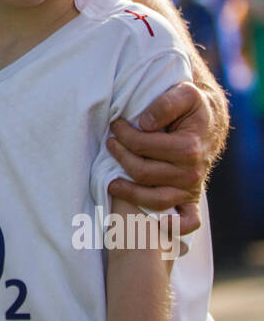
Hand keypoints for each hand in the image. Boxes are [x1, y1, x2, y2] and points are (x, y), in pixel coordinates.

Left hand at [106, 80, 209, 235]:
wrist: (209, 122)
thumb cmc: (192, 108)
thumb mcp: (183, 94)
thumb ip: (165, 104)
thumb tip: (144, 124)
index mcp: (189, 148)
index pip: (143, 146)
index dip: (124, 135)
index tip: (115, 125)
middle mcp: (192, 173)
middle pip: (142, 173)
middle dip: (120, 156)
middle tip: (110, 142)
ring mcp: (192, 189)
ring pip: (154, 200)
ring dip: (128, 192)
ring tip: (111, 182)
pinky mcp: (192, 199)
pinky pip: (187, 222)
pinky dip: (174, 227)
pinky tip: (156, 223)